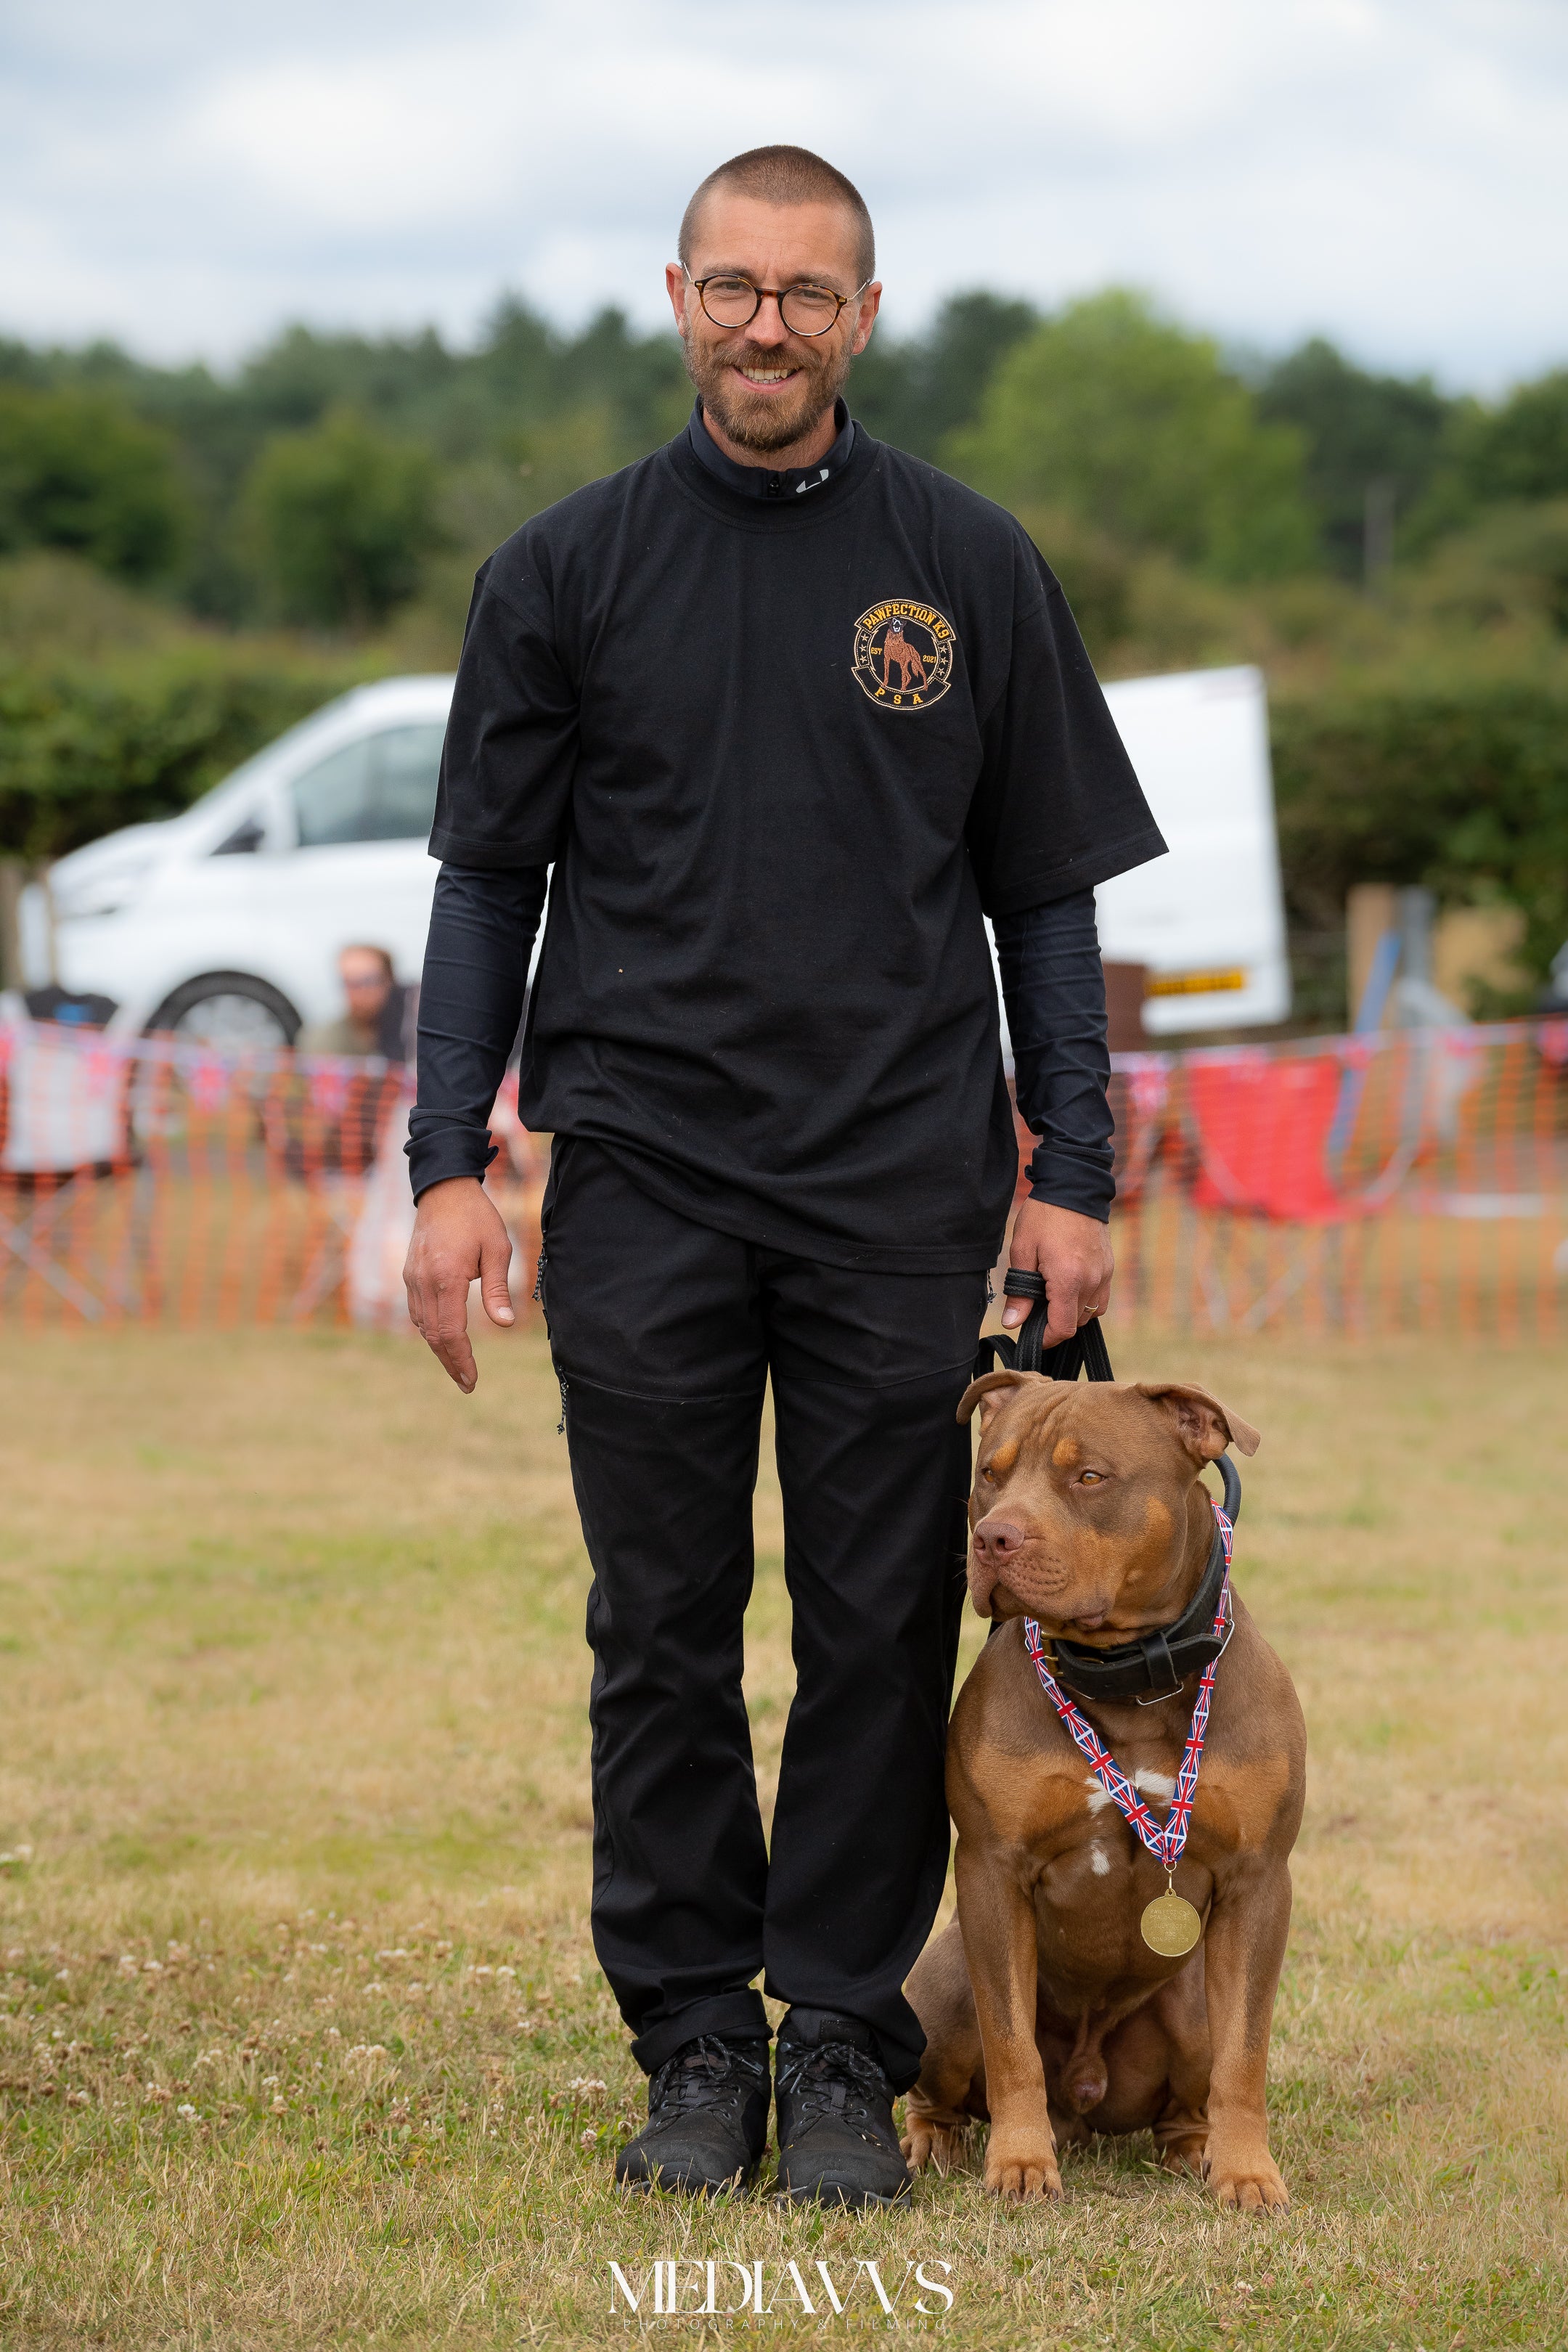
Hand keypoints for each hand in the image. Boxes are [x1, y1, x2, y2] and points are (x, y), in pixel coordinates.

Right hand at [403, 1176, 514, 1391]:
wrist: (444, 1189)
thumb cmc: (477, 1218)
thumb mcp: (498, 1249)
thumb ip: (498, 1289)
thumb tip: (505, 1324)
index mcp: (446, 1277)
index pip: (450, 1332)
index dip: (461, 1359)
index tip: (472, 1379)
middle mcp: (423, 1282)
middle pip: (434, 1335)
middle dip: (451, 1362)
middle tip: (468, 1383)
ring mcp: (412, 1279)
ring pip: (422, 1326)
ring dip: (440, 1349)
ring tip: (459, 1367)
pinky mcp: (410, 1275)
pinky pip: (417, 1312)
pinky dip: (431, 1330)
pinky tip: (445, 1339)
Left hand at [1001, 1199, 1113, 1348]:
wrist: (1074, 1187)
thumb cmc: (1044, 1216)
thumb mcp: (1022, 1251)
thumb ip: (1019, 1292)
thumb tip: (1012, 1323)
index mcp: (1069, 1279)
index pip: (1062, 1328)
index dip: (1045, 1338)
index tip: (1031, 1333)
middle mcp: (1092, 1281)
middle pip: (1076, 1323)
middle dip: (1055, 1323)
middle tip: (1035, 1309)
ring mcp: (1104, 1275)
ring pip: (1090, 1313)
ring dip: (1071, 1313)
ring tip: (1051, 1296)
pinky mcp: (1109, 1267)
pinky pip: (1101, 1299)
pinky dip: (1086, 1301)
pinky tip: (1069, 1287)